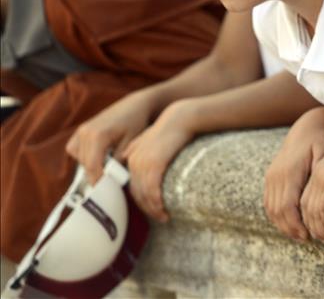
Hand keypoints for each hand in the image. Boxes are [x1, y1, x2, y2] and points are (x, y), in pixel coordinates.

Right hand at [66, 91, 152, 182]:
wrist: (135, 105)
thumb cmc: (137, 123)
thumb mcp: (130, 145)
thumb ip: (118, 163)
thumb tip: (110, 180)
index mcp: (97, 136)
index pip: (93, 167)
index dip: (98, 182)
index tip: (104, 193)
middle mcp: (85, 132)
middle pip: (85, 165)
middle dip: (96, 175)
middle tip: (108, 185)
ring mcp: (80, 131)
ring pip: (79, 159)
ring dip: (90, 165)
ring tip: (107, 167)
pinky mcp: (80, 131)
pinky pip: (76, 150)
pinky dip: (86, 156)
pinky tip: (101, 155)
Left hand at [120, 101, 197, 221]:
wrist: (181, 118)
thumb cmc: (172, 130)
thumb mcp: (153, 143)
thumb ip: (145, 156)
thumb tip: (146, 174)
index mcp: (130, 158)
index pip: (132, 186)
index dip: (141, 201)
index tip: (152, 209)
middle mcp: (132, 162)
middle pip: (136, 193)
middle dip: (147, 209)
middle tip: (159, 217)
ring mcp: (142, 163)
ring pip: (144, 195)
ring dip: (153, 209)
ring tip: (164, 217)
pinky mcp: (154, 164)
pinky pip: (152, 190)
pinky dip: (157, 203)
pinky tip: (165, 210)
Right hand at [263, 108, 323, 241]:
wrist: (306, 127)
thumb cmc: (321, 140)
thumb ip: (322, 169)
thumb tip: (320, 189)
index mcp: (290, 171)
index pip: (287, 206)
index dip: (296, 224)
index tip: (308, 235)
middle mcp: (276, 174)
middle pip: (277, 211)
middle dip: (290, 228)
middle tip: (306, 240)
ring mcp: (271, 176)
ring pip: (270, 209)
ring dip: (283, 225)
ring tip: (299, 236)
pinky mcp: (270, 177)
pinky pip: (268, 202)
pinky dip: (277, 216)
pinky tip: (290, 224)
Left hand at [298, 132, 323, 245]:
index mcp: (316, 173)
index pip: (302, 202)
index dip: (305, 220)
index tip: (313, 233)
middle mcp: (316, 176)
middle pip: (304, 209)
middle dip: (310, 228)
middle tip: (322, 241)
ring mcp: (322, 178)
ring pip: (312, 211)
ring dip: (319, 229)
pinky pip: (323, 207)